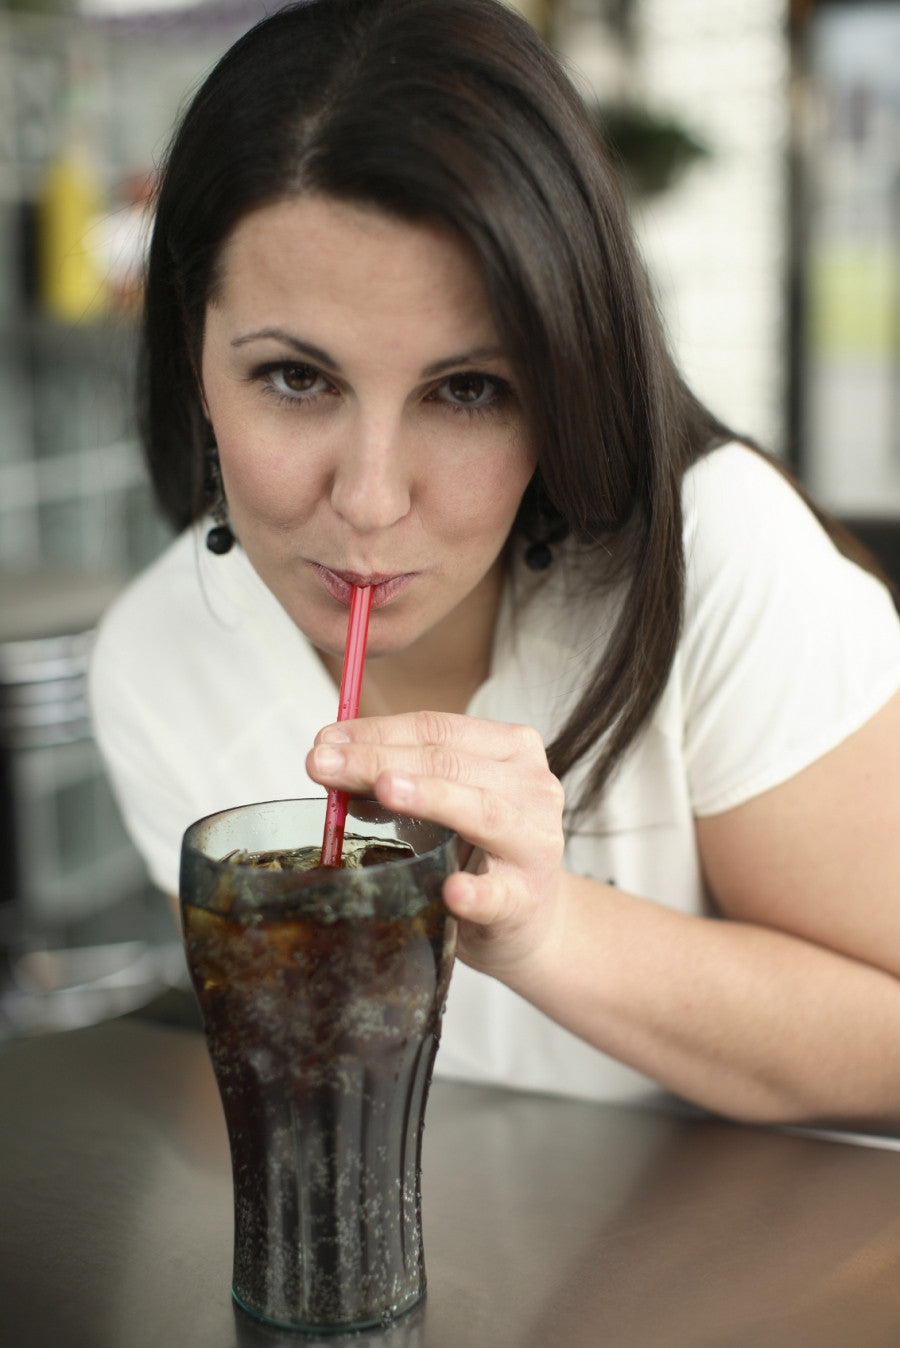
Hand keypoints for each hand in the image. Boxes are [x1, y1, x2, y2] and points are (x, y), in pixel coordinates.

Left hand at [306, 711, 566, 980]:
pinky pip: (499, 895)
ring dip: (431, 798)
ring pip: (482, 811)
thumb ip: (396, 776)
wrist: (526, 917)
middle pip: (448, 763)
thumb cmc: (475, 848)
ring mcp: (533, 844)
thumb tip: (330, 756)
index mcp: (511, 749)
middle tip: (321, 763)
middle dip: (378, 760)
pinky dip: (476, 893)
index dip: (378, 731)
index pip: (436, 730)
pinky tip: (453, 890)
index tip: (325, 739)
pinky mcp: (525, 900)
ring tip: (385, 789)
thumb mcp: (442, 802)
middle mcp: (532, 787)